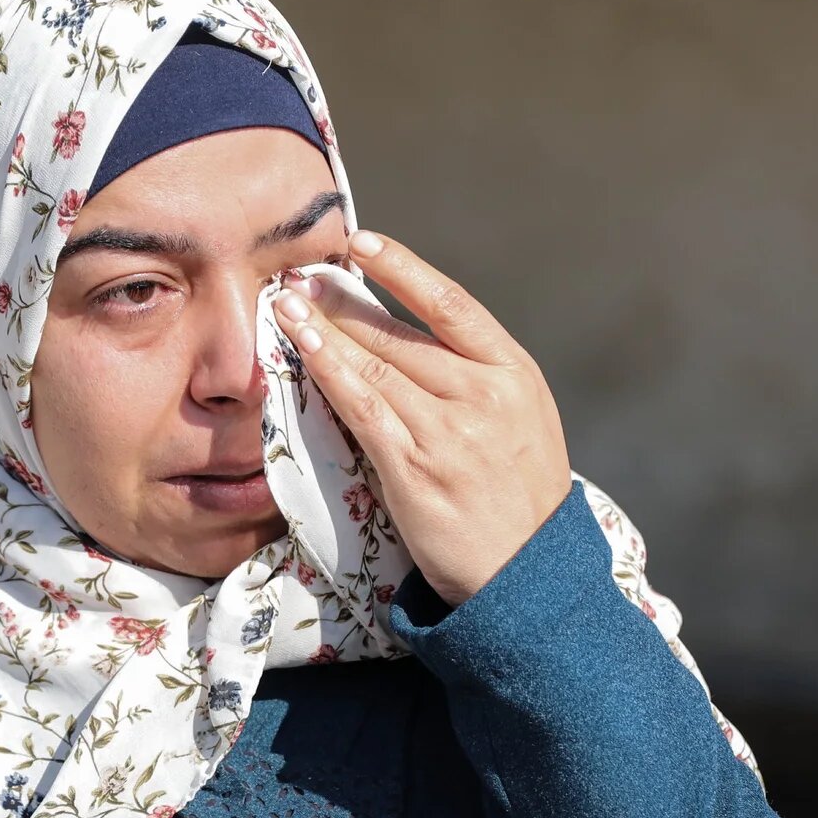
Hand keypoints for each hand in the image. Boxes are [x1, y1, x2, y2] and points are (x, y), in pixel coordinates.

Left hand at [273, 230, 570, 606]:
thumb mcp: (523, 421)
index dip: (404, 268)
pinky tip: (303, 348)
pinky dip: (328, 372)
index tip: (363, 243)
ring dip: (323, 330)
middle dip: (345, 301)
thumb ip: (478, 378)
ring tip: (287, 305)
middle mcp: (483, 392)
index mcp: (514, 373)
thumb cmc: (520, 497)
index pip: (452, 304)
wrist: (529, 574)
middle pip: (401, 333)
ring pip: (374, 363)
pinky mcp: (414, 466)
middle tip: (303, 275)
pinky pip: (362, 406)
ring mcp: (448, 429)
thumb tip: (416, 338)